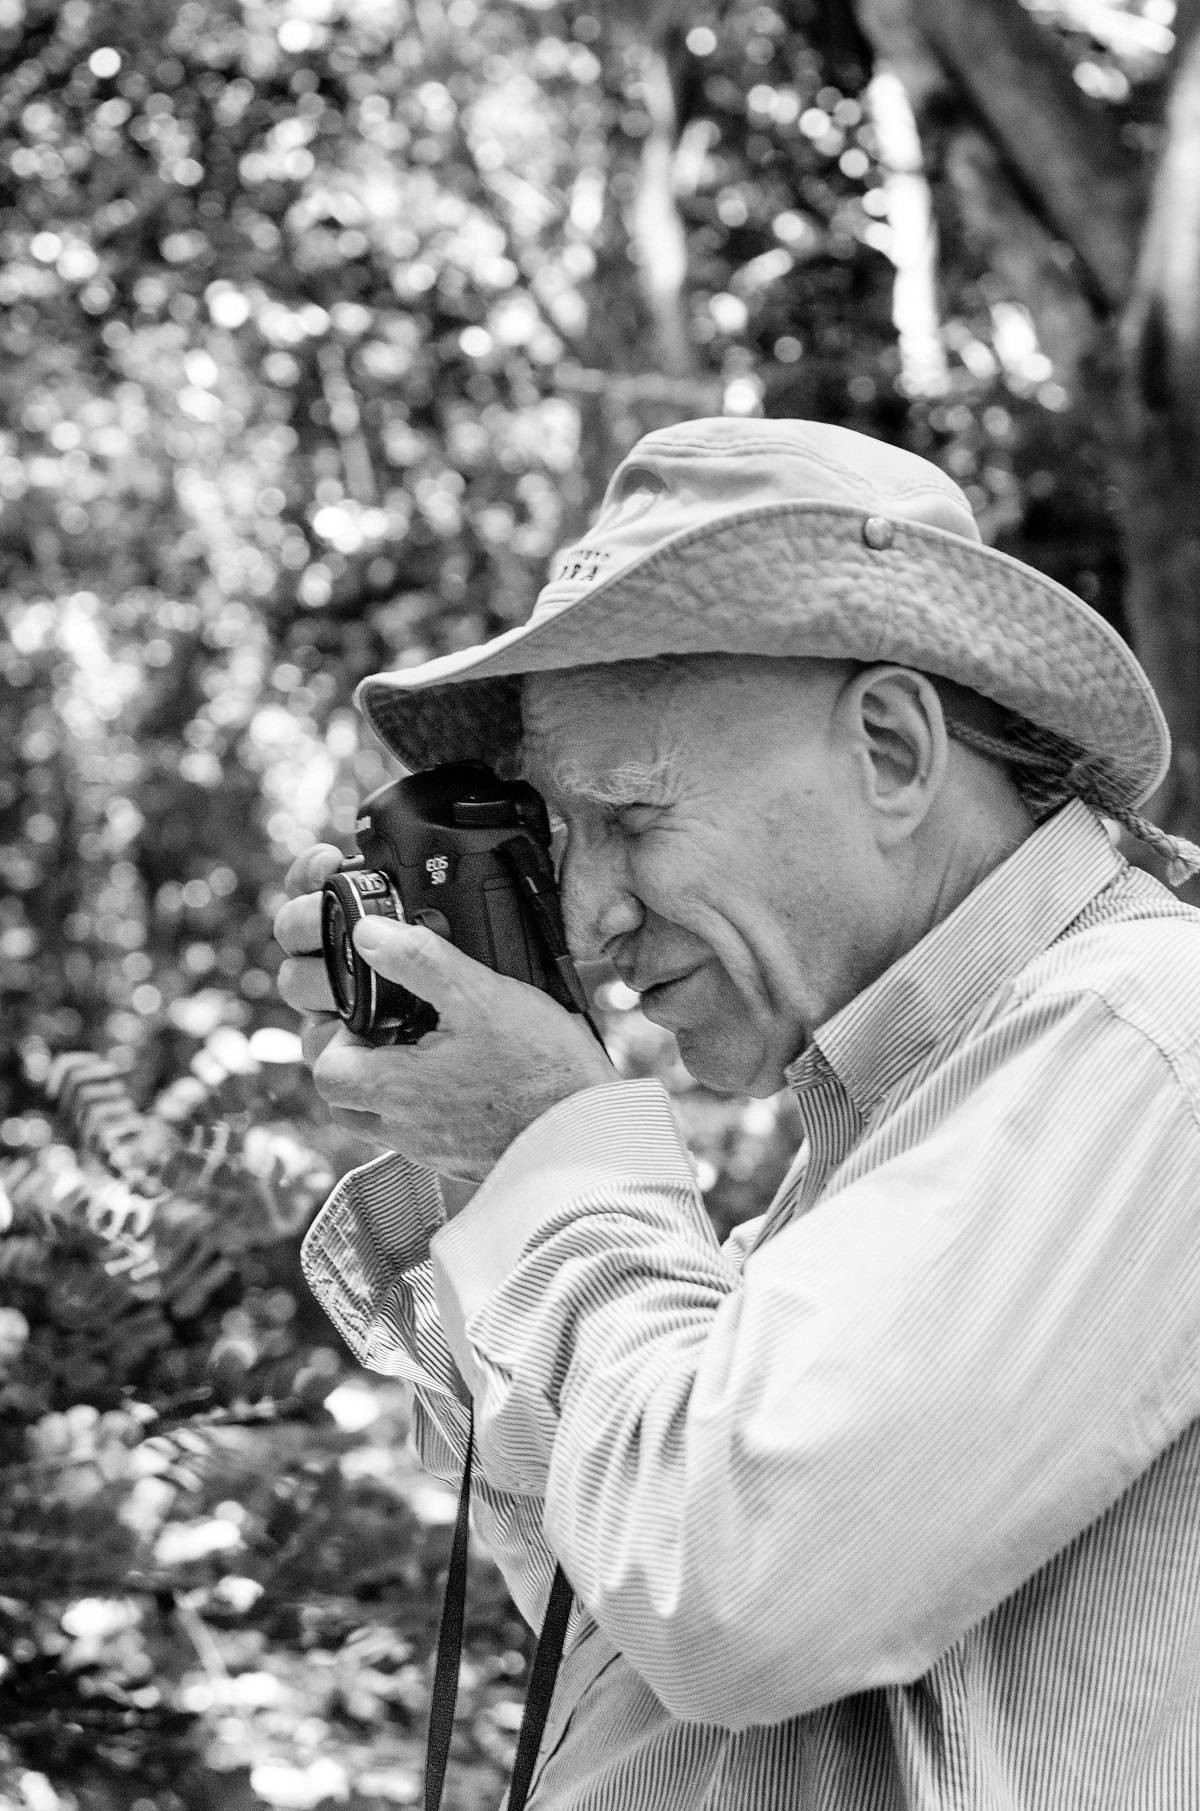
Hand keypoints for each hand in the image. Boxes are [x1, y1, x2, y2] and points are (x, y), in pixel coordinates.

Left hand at [274, 844, 616, 1179]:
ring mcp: (432, 1150)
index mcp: (397, 1090)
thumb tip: (368, 935)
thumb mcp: (481, 995)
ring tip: (426, 1051)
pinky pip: (420, 1136)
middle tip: (388, 1031)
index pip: (325, 1071)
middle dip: (353, 1064)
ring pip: (379, 1122)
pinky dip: (424, 1108)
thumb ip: (419, 960)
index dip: (335, 1039)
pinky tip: (462, 1080)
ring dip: (387, 1088)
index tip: (367, 1015)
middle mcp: (405, 1130)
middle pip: (344, 1102)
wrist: (591, 1132)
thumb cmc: (543, 1068)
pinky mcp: (459, 1161)